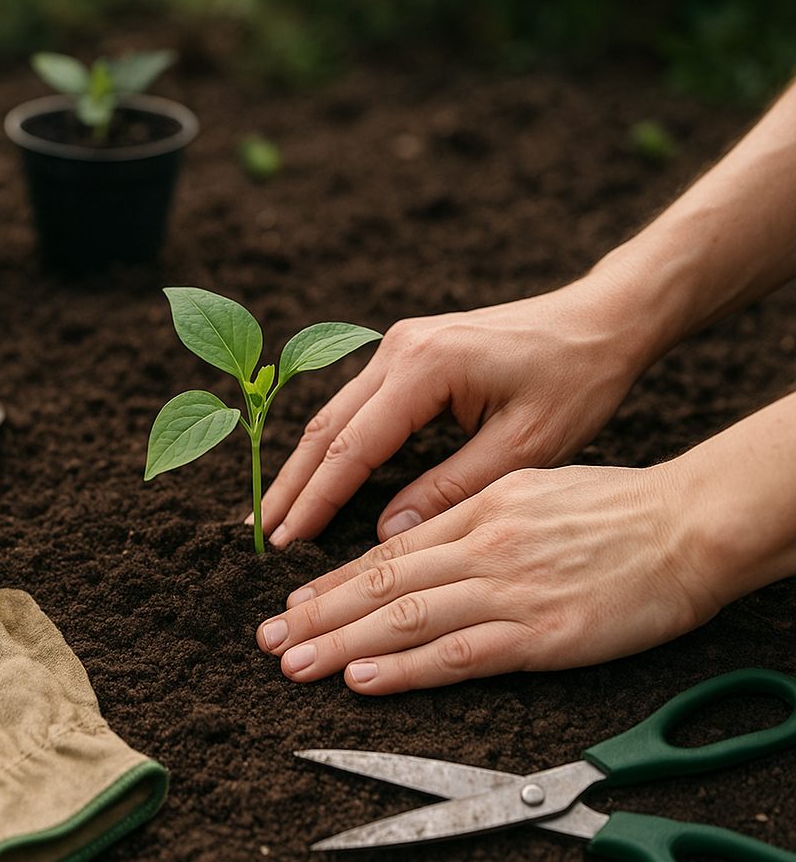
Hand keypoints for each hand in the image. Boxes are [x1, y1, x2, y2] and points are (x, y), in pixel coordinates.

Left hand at [255, 463, 726, 693]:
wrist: (686, 524)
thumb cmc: (617, 508)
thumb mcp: (534, 488)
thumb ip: (475, 515)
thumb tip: (424, 537)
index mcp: (479, 510)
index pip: (390, 552)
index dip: (337, 582)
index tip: (297, 603)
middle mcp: (481, 547)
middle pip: (382, 584)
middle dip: (318, 615)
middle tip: (269, 639)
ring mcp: (508, 588)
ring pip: (405, 618)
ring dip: (342, 645)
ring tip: (294, 664)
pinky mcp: (540, 631)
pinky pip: (458, 652)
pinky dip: (405, 667)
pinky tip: (362, 679)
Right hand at [258, 277, 650, 546]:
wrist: (602, 319)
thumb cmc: (576, 379)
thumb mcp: (525, 446)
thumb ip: (452, 487)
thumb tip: (387, 532)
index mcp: (426, 366)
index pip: (353, 446)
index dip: (317, 499)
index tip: (285, 542)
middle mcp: (401, 348)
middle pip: (328, 426)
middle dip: (292, 482)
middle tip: (258, 531)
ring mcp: (401, 344)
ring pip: (337, 413)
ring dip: (307, 464)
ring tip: (277, 511)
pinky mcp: (411, 350)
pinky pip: (359, 404)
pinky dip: (336, 444)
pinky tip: (320, 473)